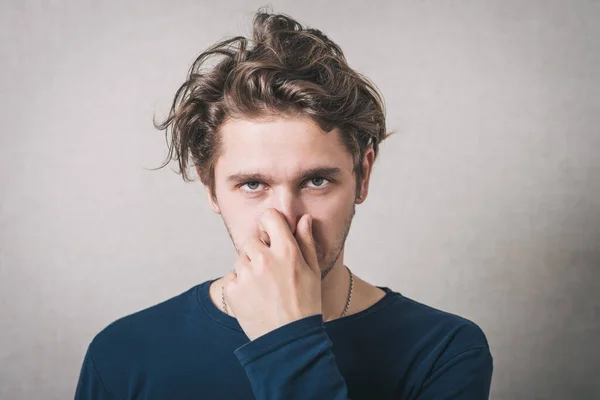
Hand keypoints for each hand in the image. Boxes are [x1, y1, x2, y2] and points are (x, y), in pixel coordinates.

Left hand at [222, 208, 321, 340]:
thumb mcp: (313, 271)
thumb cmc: (306, 304)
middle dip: (258, 253)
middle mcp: (264, 259)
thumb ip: (306, 242)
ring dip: (248, 270)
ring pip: (240, 260)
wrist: (289, 340)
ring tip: (264, 290)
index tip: (272, 237)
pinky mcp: (232, 290)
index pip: (270, 217)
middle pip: (251, 241)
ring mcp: (246, 275)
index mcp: (286, 251)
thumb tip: (303, 218)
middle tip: (270, 274)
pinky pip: (231, 278)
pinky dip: (239, 287)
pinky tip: (254, 299)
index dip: (270, 225)